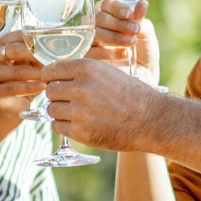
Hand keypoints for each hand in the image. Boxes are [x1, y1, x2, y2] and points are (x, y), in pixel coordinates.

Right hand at [0, 28, 46, 116]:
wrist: (11, 107)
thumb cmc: (22, 80)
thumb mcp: (30, 62)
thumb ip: (37, 51)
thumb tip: (56, 39)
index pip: (18, 35)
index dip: (36, 38)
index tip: (53, 43)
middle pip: (15, 50)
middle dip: (37, 54)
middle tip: (54, 58)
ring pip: (16, 71)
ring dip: (37, 73)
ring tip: (52, 75)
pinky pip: (13, 88)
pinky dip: (30, 87)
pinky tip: (44, 86)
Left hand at [43, 56, 177, 152]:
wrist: (151, 120)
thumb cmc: (132, 95)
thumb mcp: (108, 72)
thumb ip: (82, 73)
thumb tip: (55, 76)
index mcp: (86, 68)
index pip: (50, 71)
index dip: (50, 78)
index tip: (54, 83)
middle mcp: (80, 88)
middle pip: (49, 91)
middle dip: (57, 96)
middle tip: (70, 101)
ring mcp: (79, 111)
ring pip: (51, 110)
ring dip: (60, 112)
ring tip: (78, 113)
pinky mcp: (81, 132)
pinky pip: (57, 127)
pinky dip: (65, 126)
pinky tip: (79, 124)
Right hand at [88, 0, 160, 84]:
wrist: (144, 74)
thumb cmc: (143, 50)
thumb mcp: (145, 33)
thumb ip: (141, 19)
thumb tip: (143, 4)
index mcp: (108, 15)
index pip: (105, 5)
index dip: (116, 8)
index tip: (129, 13)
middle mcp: (96, 26)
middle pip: (97, 18)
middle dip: (117, 23)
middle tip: (134, 30)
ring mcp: (90, 43)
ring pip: (94, 34)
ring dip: (114, 37)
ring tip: (131, 42)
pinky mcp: (88, 59)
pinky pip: (92, 53)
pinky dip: (109, 53)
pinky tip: (126, 54)